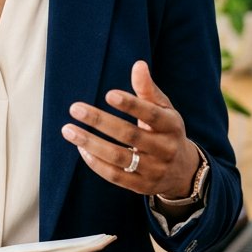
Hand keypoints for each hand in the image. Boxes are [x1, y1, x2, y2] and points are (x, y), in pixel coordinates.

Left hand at [62, 60, 199, 197]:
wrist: (183, 171)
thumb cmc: (167, 131)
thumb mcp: (164, 110)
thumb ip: (148, 90)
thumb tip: (138, 64)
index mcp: (172, 126)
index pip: (151, 115)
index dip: (131, 105)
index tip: (108, 94)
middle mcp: (165, 149)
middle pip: (130, 136)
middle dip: (100, 121)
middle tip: (75, 108)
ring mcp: (153, 170)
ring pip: (119, 158)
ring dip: (91, 144)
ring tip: (68, 130)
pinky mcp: (141, 186)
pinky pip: (115, 176)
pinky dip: (96, 162)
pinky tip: (81, 148)